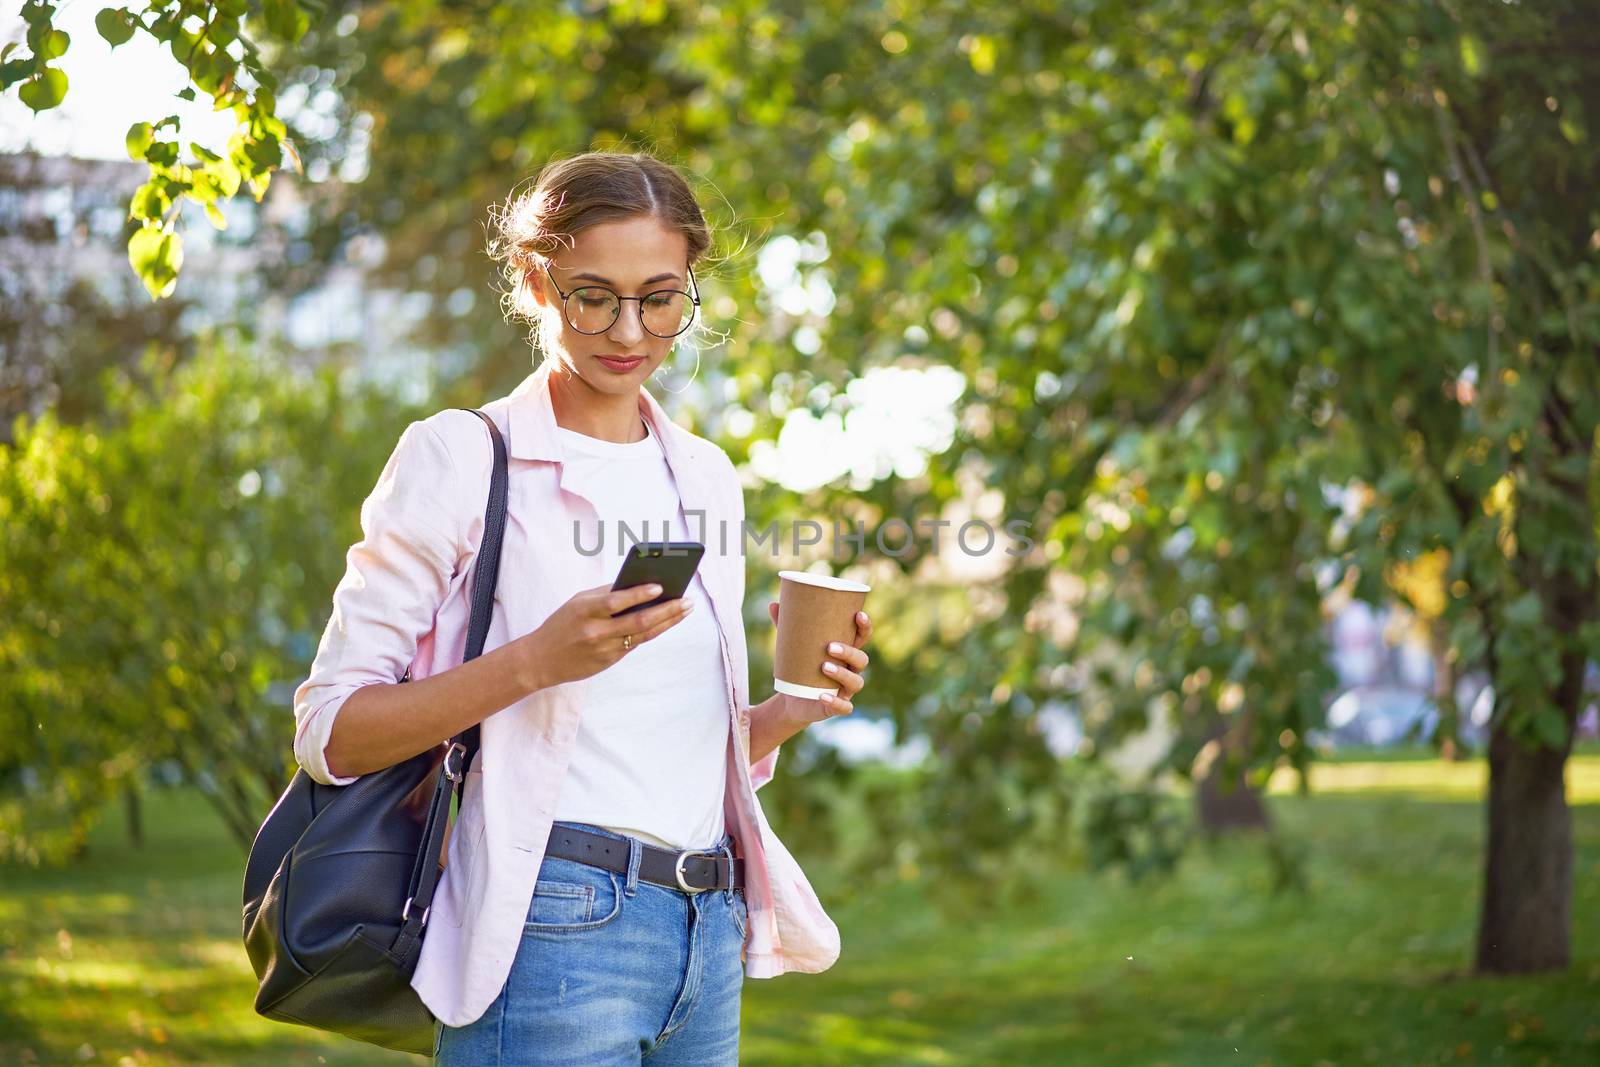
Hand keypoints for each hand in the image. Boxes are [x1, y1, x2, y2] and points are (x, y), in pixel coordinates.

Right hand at [521, 582, 691, 688]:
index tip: (660, 586)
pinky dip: (654, 631)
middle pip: (638, 621)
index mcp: (585, 610)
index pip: (616, 601)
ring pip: (643, 635)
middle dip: (666, 610)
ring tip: (685, 609)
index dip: (639, 594)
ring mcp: (604, 649)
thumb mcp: (578, 602)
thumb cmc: (563, 623)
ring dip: (668, 621)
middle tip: (687, 600)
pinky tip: (668, 621)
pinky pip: (636, 644)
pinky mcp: (609, 661)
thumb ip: (605, 594)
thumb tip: (639, 583)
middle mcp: (596, 631)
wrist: (541, 659)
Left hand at [767, 602, 872, 724]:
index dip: (865, 627)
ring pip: (855, 682)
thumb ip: (785, 626)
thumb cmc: (799, 665)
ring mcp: (846, 690)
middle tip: (829, 646)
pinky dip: (835, 702)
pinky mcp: (838, 707)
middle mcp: (851, 670)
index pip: (862, 637)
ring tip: (823, 666)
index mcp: (846, 651)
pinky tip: (822, 696)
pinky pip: (844, 707)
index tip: (858, 615)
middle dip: (849, 652)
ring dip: (843, 674)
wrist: (792, 698)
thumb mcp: (792, 645)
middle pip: (861, 659)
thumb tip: (773, 604)